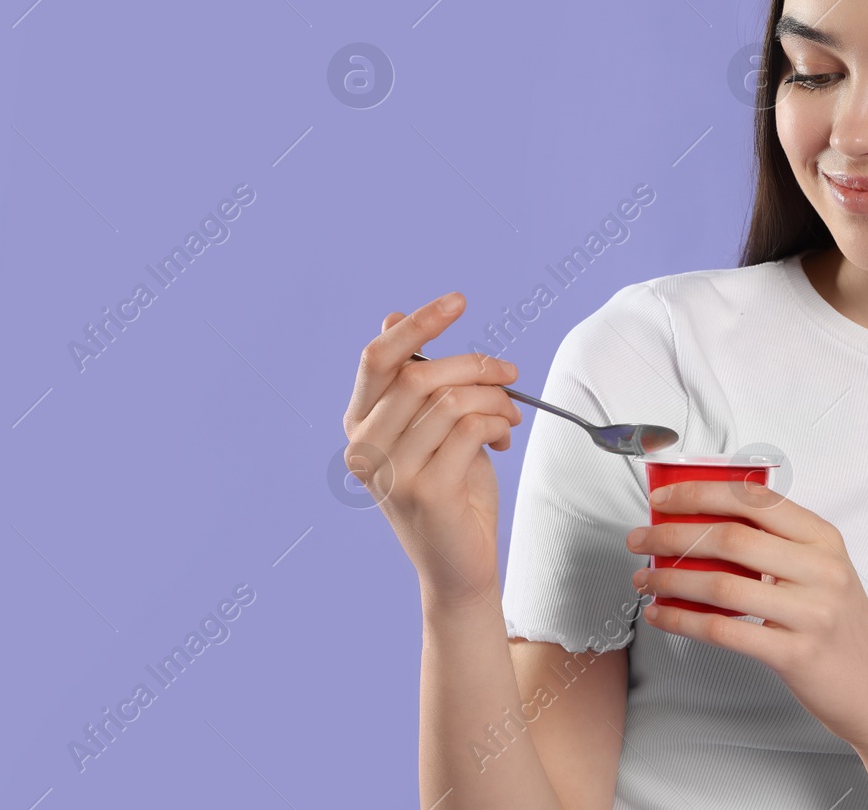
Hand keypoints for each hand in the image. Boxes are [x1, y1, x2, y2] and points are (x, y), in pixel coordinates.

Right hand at [342, 292, 522, 611]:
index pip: (378, 357)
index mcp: (359, 424)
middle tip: (508, 374)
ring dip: (494, 398)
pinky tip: (504, 436)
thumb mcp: (429, 427)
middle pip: (421, 373)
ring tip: (508, 415)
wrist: (458, 566)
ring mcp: (392, 472)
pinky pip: (470, 428)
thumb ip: (412, 380)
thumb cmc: (449, 491)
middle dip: (475, 364)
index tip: (458, 302)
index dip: (419, 323)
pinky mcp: (426, 491)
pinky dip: (498, 422)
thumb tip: (392, 317)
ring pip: (451, 398)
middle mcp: (365, 447)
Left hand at [624, 480, 867, 750]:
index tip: (664, 498)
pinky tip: (662, 614)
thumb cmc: (838, 626)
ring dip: (670, 578)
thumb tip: (701, 522)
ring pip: (722, 584)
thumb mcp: (821, 571)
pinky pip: (725, 631)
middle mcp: (821, 569)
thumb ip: (776, 545)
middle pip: (731, 538)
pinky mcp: (796, 654)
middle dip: (672, 534)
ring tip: (643, 578)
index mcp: (823, 538)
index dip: (700, 493)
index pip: (753, 500)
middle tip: (639, 538)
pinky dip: (683, 619)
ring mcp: (812, 613)